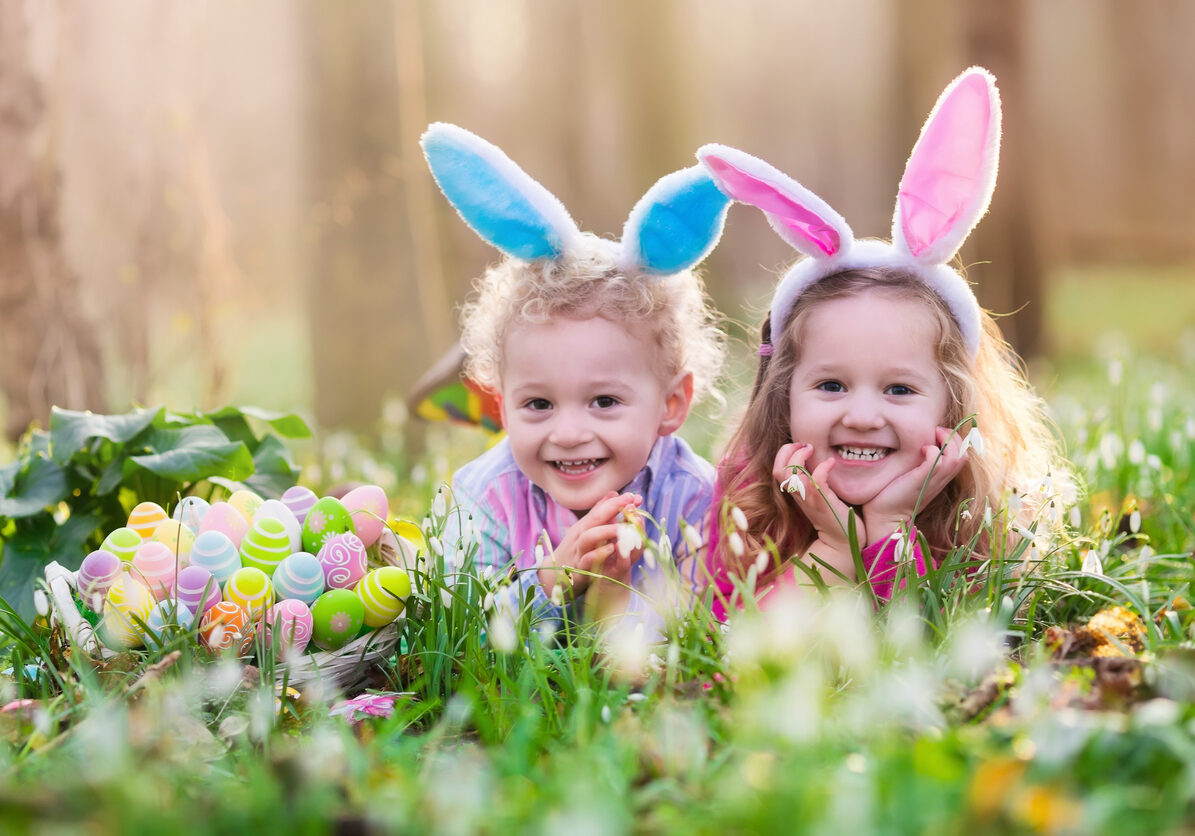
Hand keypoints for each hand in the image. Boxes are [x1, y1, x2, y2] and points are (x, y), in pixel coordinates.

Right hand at [537, 492, 642, 601]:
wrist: (555, 575)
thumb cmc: (576, 549)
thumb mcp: (586, 529)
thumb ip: (601, 513)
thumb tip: (614, 493)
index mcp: (585, 525)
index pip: (600, 509)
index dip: (616, 502)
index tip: (632, 496)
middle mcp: (580, 536)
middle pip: (594, 518)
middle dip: (612, 509)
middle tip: (630, 504)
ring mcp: (579, 551)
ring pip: (588, 538)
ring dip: (605, 531)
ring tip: (622, 528)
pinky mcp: (579, 568)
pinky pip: (587, 560)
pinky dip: (599, 554)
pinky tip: (612, 549)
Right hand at [772, 442, 862, 552]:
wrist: (842, 542)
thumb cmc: (833, 516)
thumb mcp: (817, 495)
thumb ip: (812, 481)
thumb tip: (816, 460)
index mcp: (796, 493)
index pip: (777, 470)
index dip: (784, 454)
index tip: (800, 446)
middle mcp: (799, 496)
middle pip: (779, 470)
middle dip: (788, 451)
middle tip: (805, 445)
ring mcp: (810, 499)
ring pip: (792, 475)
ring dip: (800, 457)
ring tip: (813, 449)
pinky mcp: (823, 503)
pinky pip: (816, 481)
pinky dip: (822, 467)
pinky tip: (831, 462)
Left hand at [862, 426, 967, 541]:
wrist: (886, 517)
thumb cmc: (894, 495)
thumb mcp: (913, 475)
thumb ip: (920, 463)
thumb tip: (919, 444)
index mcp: (941, 477)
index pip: (963, 454)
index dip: (956, 440)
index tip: (939, 433)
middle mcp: (941, 479)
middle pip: (964, 453)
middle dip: (955, 437)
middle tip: (938, 431)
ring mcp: (933, 481)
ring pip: (956, 457)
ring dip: (947, 441)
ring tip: (932, 437)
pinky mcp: (921, 481)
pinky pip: (938, 461)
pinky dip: (932, 450)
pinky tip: (921, 449)